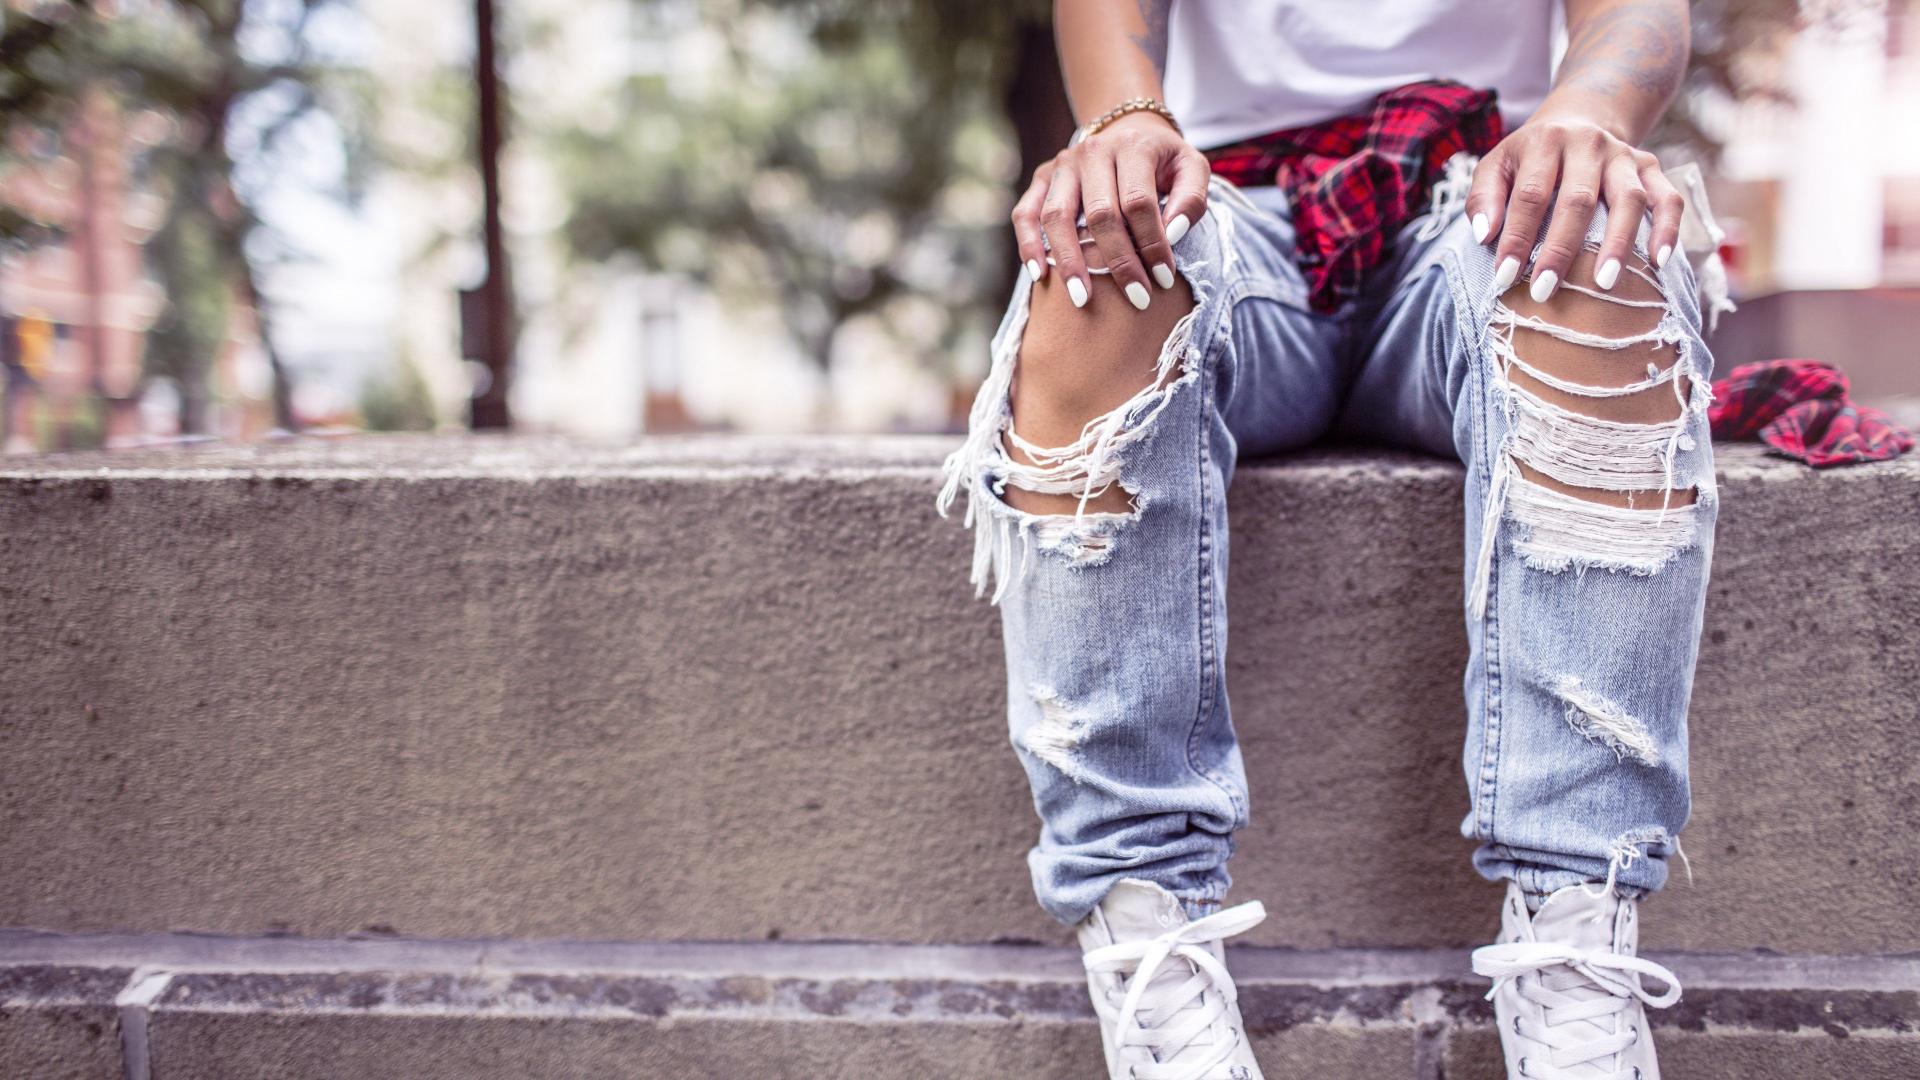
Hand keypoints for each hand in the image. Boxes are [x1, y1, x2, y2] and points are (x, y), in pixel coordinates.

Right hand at [1011, 111, 1209, 309]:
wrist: (1129, 129)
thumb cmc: (1163, 160)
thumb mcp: (1192, 168)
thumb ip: (1192, 199)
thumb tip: (1172, 234)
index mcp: (1132, 146)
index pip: (1138, 202)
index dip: (1152, 243)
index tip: (1164, 279)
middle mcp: (1092, 151)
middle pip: (1100, 214)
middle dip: (1119, 261)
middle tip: (1137, 298)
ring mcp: (1062, 165)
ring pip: (1057, 216)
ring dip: (1069, 261)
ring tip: (1082, 299)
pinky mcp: (1042, 178)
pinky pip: (1025, 213)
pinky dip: (1028, 244)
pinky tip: (1039, 276)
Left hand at [1467, 115, 1683, 300]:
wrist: (1578, 121)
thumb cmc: (1529, 159)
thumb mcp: (1496, 166)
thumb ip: (1484, 197)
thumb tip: (1485, 235)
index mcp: (1546, 142)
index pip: (1530, 195)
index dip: (1517, 237)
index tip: (1505, 277)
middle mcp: (1589, 144)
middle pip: (1578, 200)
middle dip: (1560, 249)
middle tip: (1544, 291)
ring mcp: (1624, 155)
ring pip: (1628, 199)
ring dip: (1617, 243)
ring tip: (1604, 284)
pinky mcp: (1651, 166)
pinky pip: (1668, 198)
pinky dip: (1668, 228)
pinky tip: (1658, 261)